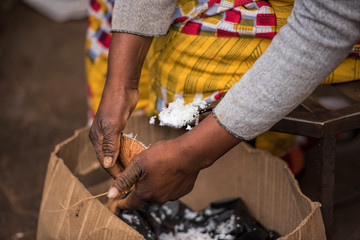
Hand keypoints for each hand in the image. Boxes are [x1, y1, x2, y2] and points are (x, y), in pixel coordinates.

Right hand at [89, 87, 137, 175]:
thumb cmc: (116, 104)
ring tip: (133, 171)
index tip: (125, 182)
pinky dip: (125, 152)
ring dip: (122, 161)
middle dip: (118, 169)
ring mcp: (108, 133)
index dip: (114, 172)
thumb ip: (111, 145)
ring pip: (114, 152)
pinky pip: (120, 145)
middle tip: (131, 180)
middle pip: (108, 159)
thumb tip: (108, 165)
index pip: (104, 161)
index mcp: (96, 138)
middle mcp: (100, 137)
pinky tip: (133, 157)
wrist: (123, 86)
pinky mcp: (117, 129)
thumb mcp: (113, 125)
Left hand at [107, 114, 240, 208]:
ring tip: (157, 170)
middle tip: (140, 177)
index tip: (119, 204)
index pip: (130, 204)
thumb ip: (124, 180)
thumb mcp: (138, 164)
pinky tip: (170, 170)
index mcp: (145, 193)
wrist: (189, 153)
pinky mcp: (183, 190)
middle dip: (141, 190)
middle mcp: (159, 198)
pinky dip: (168, 183)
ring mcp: (172, 195)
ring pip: (159, 193)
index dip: (123, 204)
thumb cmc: (162, 155)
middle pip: (145, 197)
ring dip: (155, 185)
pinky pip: (172, 189)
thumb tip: (111, 195)